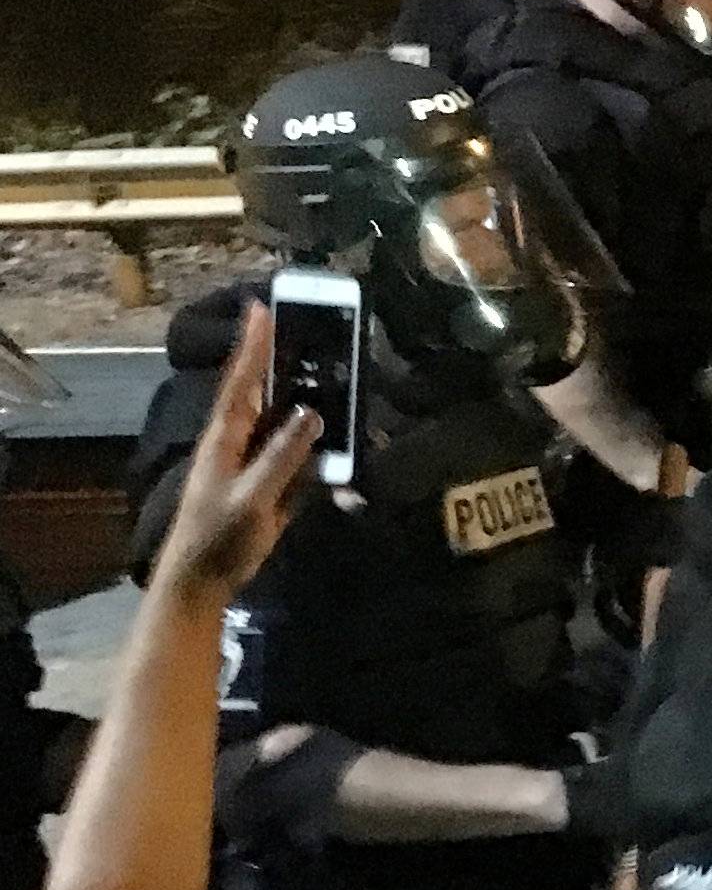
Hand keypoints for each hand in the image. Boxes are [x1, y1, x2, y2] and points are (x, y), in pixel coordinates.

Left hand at [151, 301, 319, 603]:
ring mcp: (251, 466)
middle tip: (298, 327)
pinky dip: (312, 443)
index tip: (261, 307)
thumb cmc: (218, 539)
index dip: (252, 346)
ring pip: (279, 424)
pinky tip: (332, 431)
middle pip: (259, 393)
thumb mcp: (252, 498)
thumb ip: (282, 457)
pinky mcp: (265, 489)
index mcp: (224, 439)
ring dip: (299, 399)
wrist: (201, 582)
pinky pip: (293, 458)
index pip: (241, 382)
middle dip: (276, 360)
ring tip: (323, 371)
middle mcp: (236, 443)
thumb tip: (311, 413)